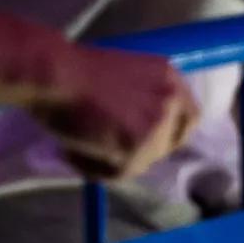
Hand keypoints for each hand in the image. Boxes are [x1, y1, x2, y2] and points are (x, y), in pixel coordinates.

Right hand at [29, 44, 197, 181]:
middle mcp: (171, 99)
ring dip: (112, 161)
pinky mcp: (138, 146)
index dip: (167, 132)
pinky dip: (94, 169)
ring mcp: (157, 123)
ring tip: (79, 147)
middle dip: (142, 150)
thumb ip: (141, 98)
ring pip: (143, 161)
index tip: (143, 140)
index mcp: (169, 76)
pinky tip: (72, 152)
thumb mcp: (124, 75)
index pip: (188, 116)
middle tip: (109, 150)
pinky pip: (119, 172)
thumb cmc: (74, 70)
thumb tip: (135, 126)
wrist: (56, 75)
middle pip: (170, 142)